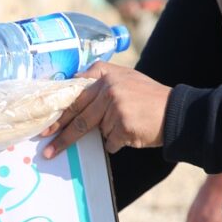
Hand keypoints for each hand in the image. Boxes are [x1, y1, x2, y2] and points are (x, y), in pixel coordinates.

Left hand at [42, 62, 170, 157]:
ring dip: (90, 138)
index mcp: (105, 75)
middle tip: (45, 145)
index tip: (45, 124)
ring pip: (94, 129)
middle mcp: (108, 88)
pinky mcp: (122, 126)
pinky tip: (130, 135)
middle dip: (60, 132)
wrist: (176, 112)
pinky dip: (116, 142)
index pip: (75, 93)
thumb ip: (100, 82)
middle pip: (78, 114)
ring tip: (71, 146)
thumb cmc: (148, 98)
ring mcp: (115, 107)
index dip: (58, 110)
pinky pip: (109, 141)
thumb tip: (71, 96)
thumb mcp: (125, 79)